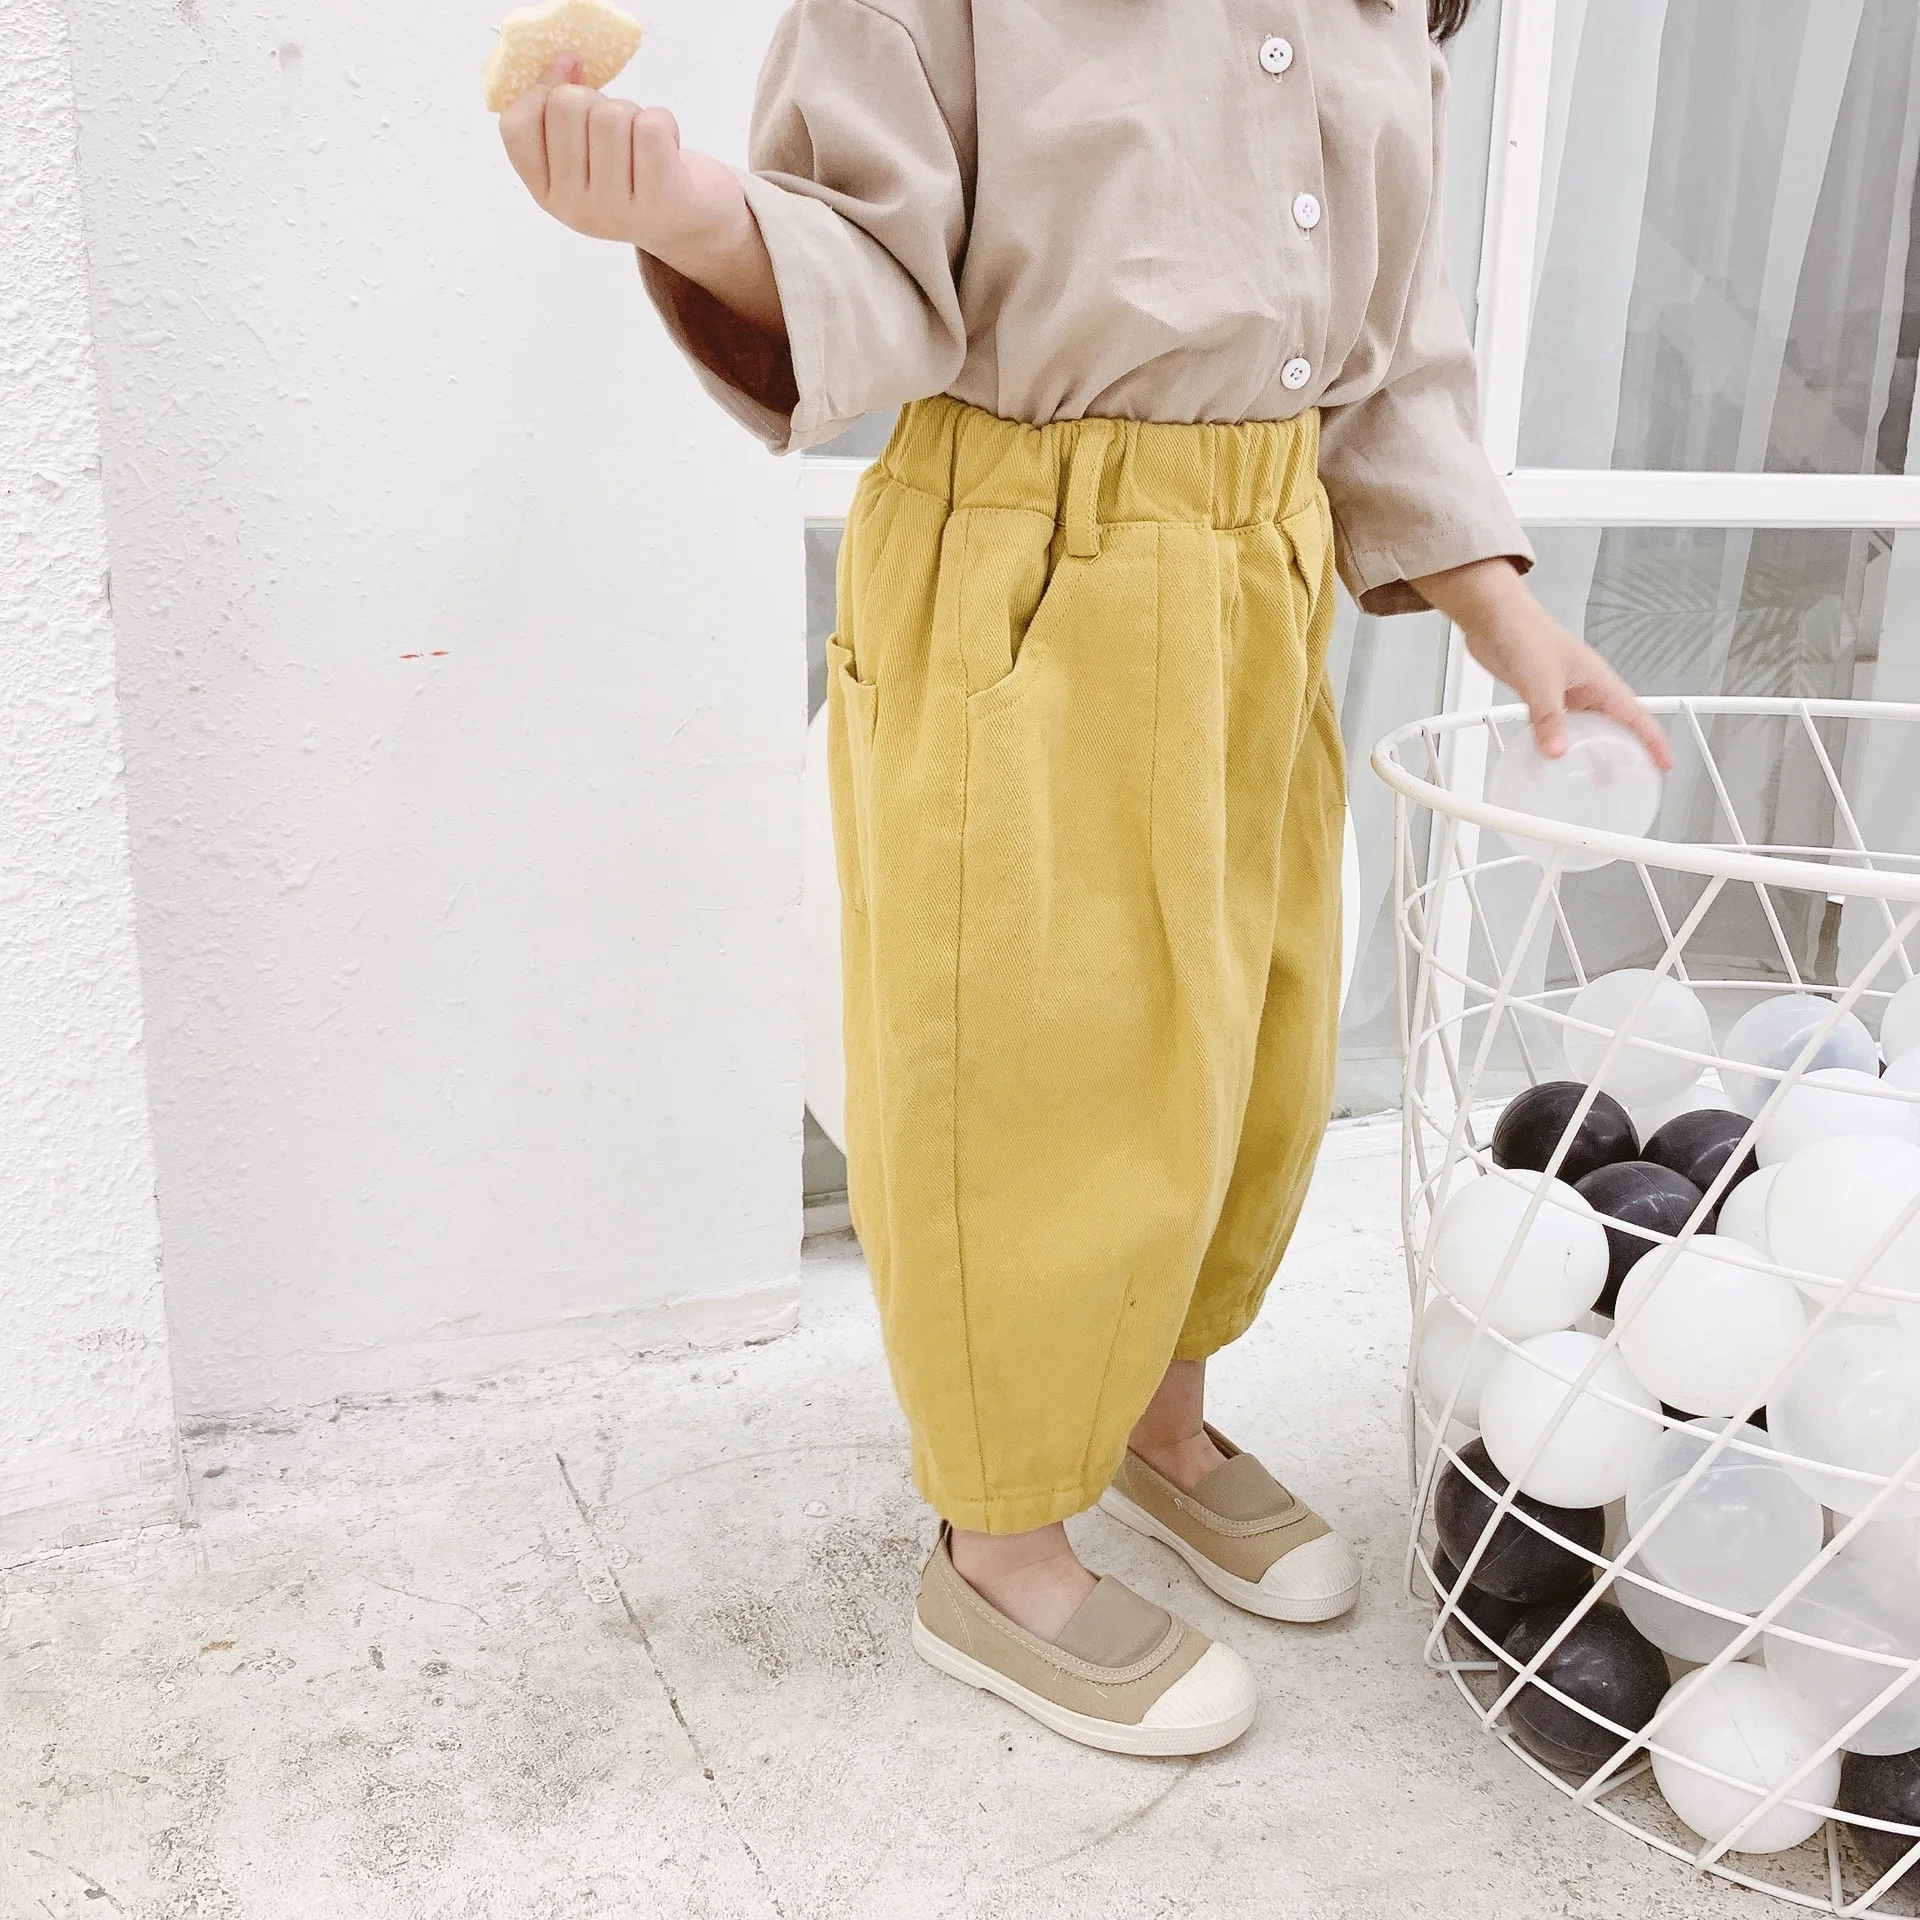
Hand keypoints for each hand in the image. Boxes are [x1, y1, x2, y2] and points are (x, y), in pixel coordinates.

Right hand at [497, 54, 786, 334]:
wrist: (692, 223)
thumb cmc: (634, 176)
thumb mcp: (585, 150)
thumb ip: (559, 109)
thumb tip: (566, 61)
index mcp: (548, 194)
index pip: (516, 124)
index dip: (540, 92)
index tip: (569, 88)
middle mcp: (576, 208)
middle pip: (565, 105)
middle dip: (595, 100)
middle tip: (616, 129)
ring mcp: (616, 209)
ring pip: (610, 114)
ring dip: (633, 113)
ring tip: (642, 142)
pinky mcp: (660, 201)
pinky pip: (650, 125)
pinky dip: (663, 121)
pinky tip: (667, 147)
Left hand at [1412, 558, 1673, 769]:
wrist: (1492, 616)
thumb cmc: (1524, 631)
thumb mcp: (1541, 680)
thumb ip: (1548, 717)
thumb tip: (1556, 751)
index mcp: (1598, 681)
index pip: (1636, 716)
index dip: (1653, 742)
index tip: (1664, 765)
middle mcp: (1585, 688)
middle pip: (1614, 726)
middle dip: (1623, 753)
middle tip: (1625, 782)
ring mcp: (1563, 692)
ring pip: (1584, 729)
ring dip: (1588, 752)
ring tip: (1589, 778)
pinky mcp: (1540, 695)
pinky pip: (1556, 726)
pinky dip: (1557, 743)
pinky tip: (1549, 758)